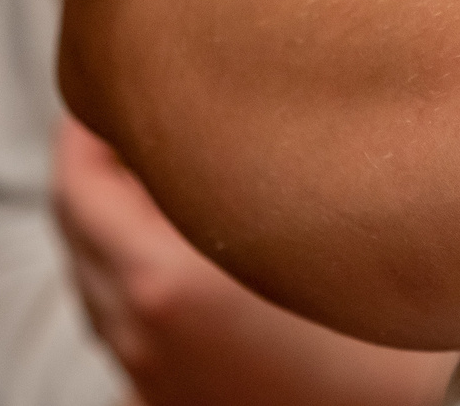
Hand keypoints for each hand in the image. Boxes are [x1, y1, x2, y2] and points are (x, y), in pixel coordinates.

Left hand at [51, 116, 455, 405]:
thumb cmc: (382, 345)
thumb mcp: (315, 237)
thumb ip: (254, 173)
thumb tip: (226, 112)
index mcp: (160, 287)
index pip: (77, 186)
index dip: (84, 126)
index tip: (110, 85)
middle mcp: (139, 337)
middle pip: (78, 233)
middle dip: (98, 167)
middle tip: (136, 117)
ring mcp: (151, 379)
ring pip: (101, 283)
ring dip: (115, 225)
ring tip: (167, 180)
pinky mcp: (174, 404)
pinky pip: (128, 329)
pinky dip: (136, 279)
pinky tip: (194, 260)